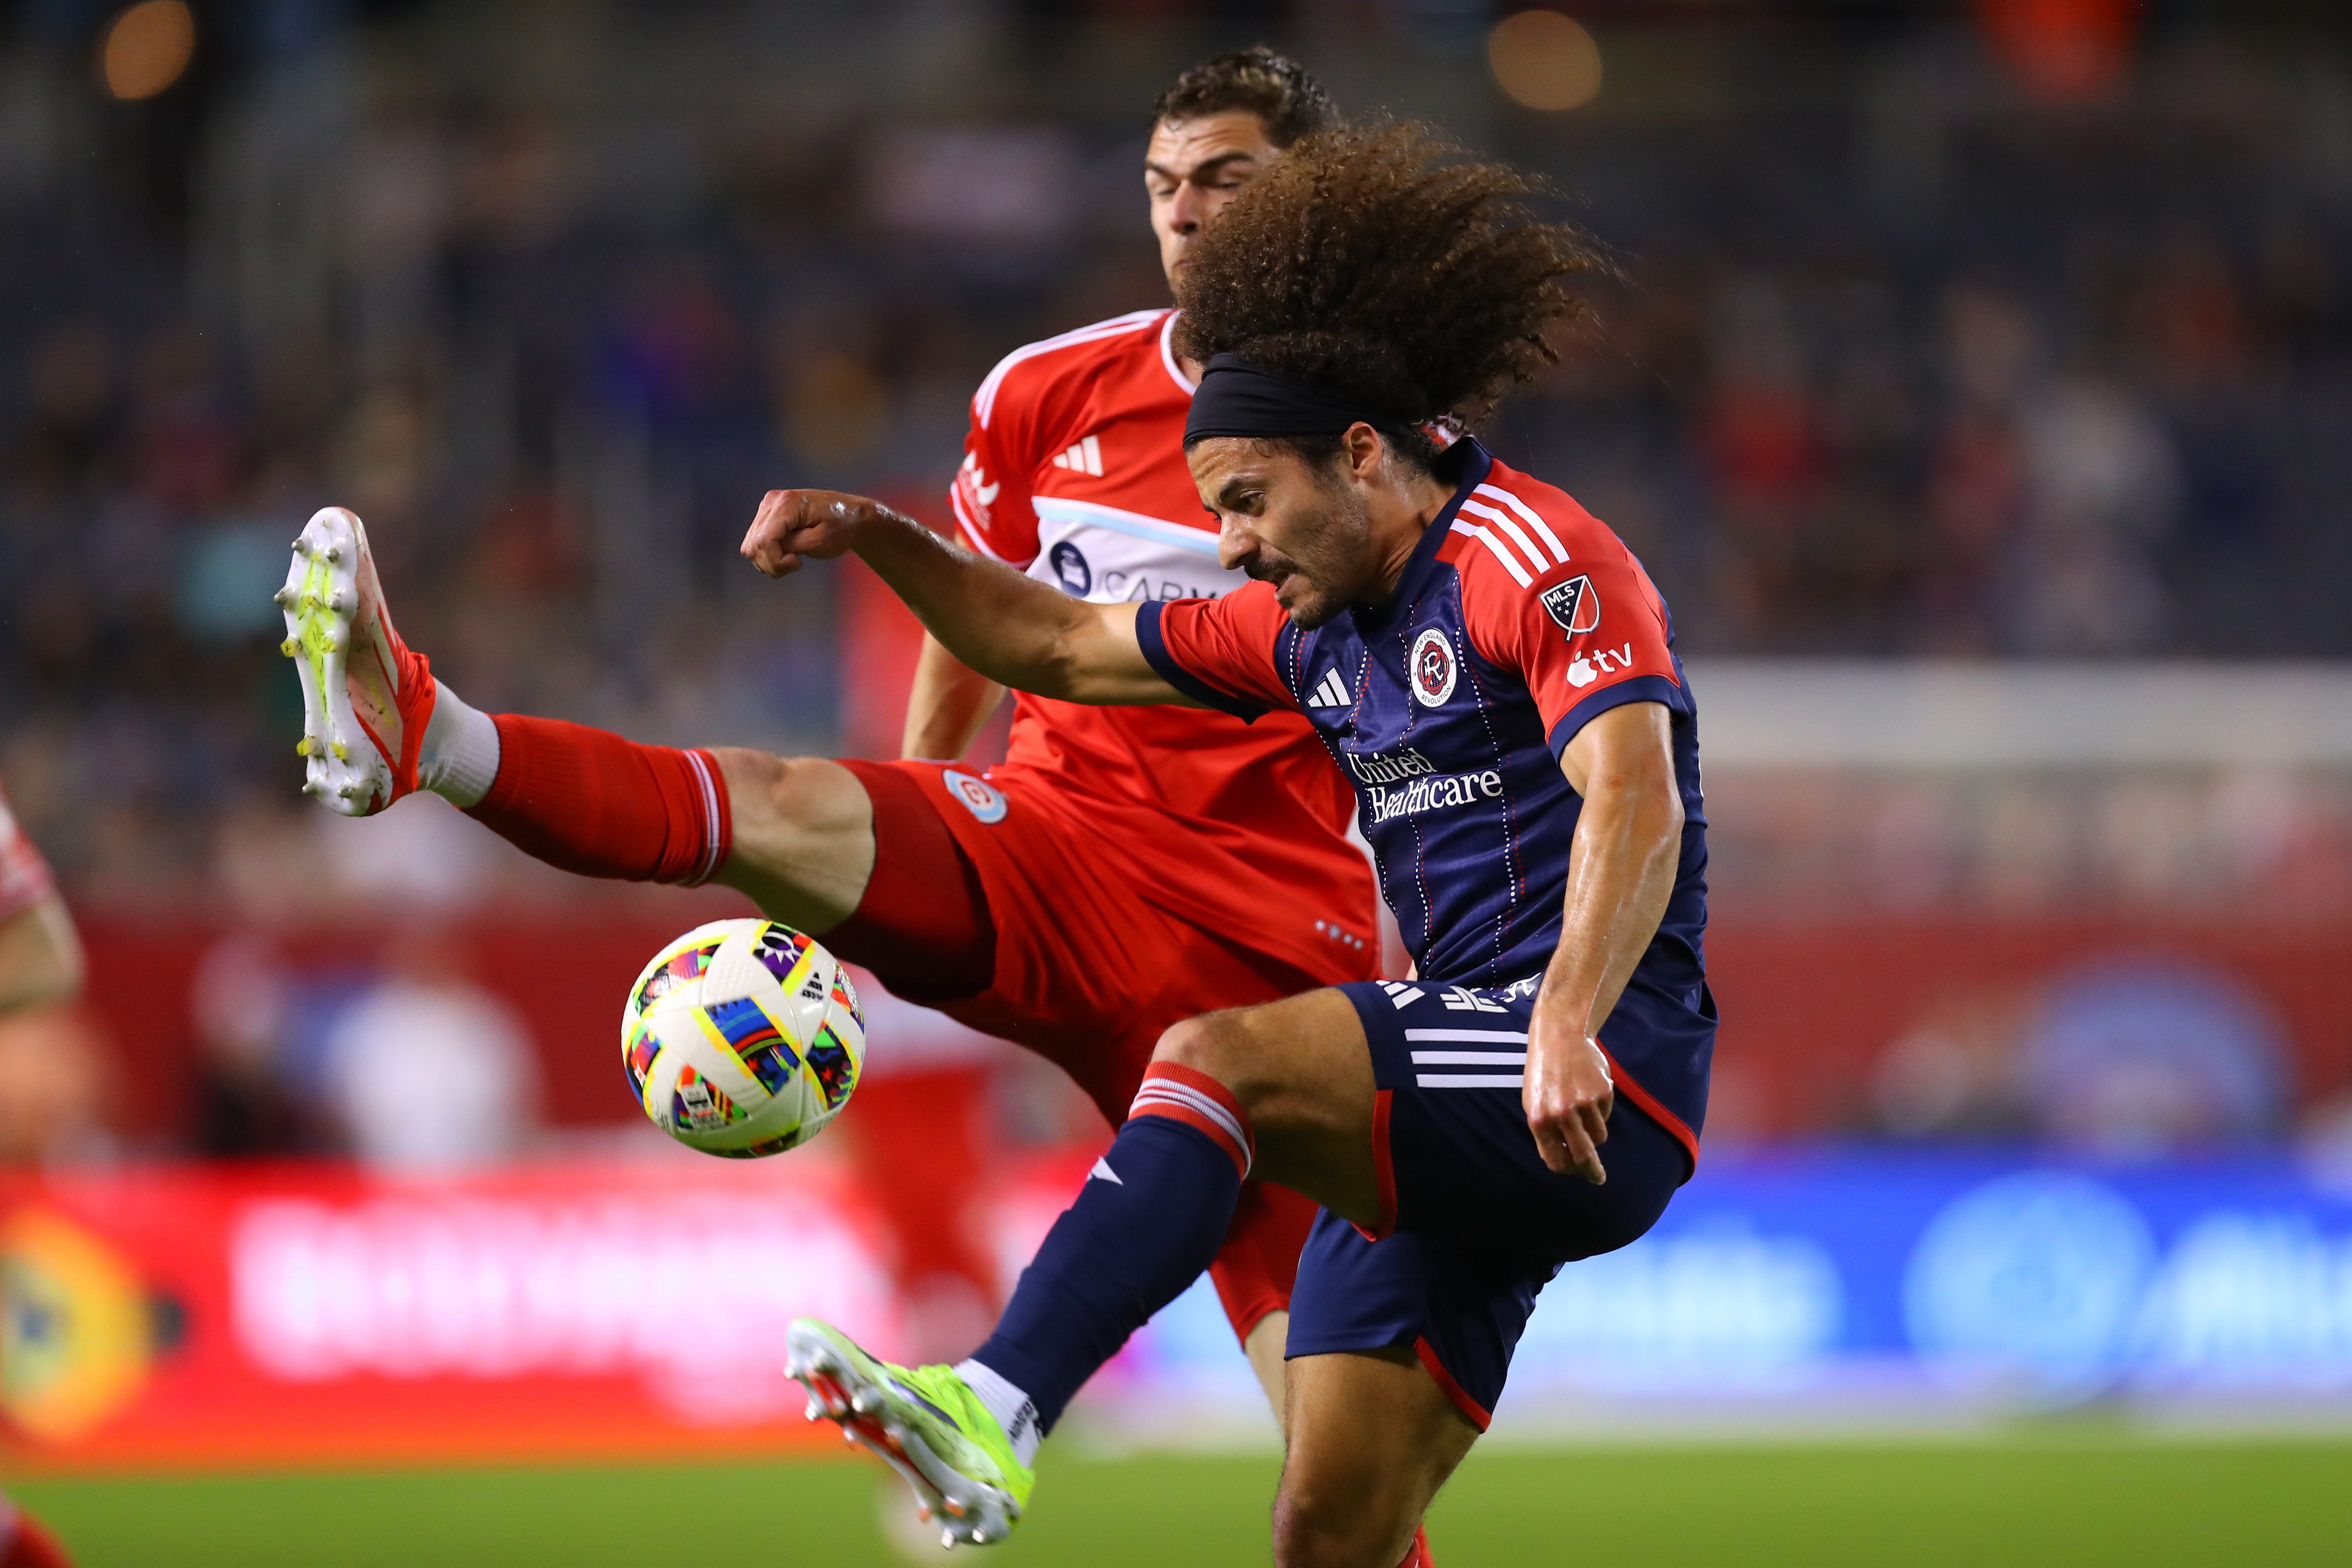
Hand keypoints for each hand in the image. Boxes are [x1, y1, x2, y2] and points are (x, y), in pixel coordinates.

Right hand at [741, 489, 892, 578]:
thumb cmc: (841, 528)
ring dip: (770, 560)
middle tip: (796, 563)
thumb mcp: (820, 542)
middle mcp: (771, 501)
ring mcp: (767, 506)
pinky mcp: (767, 514)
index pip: (763, 541)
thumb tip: (766, 550)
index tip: (798, 563)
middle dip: (772, 563)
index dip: (775, 561)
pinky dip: (769, 554)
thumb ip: (791, 546)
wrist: (851, 516)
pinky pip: (756, 542)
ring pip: (751, 546)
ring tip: (794, 558)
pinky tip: (789, 552)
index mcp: (787, 503)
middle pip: (753, 545)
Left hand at [1523, 1016, 1612, 1184]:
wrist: (1559, 1037)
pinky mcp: (1603, 1092)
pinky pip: (1606, 1115)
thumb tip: (1567, 1162)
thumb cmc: (1543, 1075)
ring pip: (1599, 1136)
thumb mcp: (1534, 1103)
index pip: (1557, 1160)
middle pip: (1584, 1157)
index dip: (1568, 1169)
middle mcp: (1562, 1113)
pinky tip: (1588, 1090)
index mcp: (1539, 1120)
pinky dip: (1600, 1110)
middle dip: (1592, 1172)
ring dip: (1594, 1131)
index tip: (1576, 1172)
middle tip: (1598, 1179)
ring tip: (1582, 1109)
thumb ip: (1548, 1133)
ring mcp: (1584, 1102)